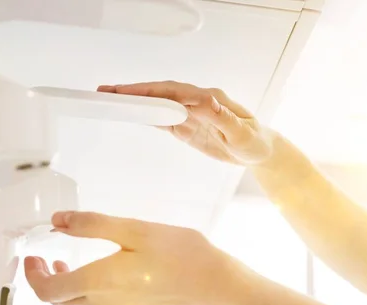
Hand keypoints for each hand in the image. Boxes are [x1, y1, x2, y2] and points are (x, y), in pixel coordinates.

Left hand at [24, 211, 251, 304]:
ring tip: (68, 264)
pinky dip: (88, 290)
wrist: (217, 288)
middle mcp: (105, 304)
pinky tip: (104, 272)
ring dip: (67, 286)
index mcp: (100, 282)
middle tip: (45, 260)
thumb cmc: (181, 255)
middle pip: (61, 302)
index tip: (31, 257)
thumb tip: (58, 221)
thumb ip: (94, 225)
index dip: (32, 276)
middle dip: (46, 281)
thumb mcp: (135, 230)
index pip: (48, 291)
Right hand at [97, 81, 274, 164]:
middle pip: (161, 94)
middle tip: (107, 91)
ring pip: (159, 105)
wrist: (259, 151)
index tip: (130, 93)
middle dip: (134, 92)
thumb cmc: (254, 141)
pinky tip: (132, 114)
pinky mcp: (188, 127)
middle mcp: (197, 102)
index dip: (151, 91)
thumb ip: (223, 118)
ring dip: (136, 102)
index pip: (174, 92)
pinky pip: (164, 119)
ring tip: (110, 100)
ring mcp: (191, 114)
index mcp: (210, 100)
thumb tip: (204, 102)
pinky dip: (147, 116)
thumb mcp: (242, 133)